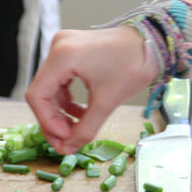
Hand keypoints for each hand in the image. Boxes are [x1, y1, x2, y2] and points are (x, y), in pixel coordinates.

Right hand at [25, 26, 158, 153]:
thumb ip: (84, 129)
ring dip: (59, 112)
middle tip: (65, 142)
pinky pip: (59, 81)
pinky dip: (66, 101)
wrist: (154, 41)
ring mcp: (62, 48)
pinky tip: (79, 113)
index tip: (64, 138)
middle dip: (52, 120)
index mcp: (62, 56)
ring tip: (74, 129)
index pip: (37, 96)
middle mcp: (57, 48)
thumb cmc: (135, 64)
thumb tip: (67, 149)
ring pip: (49, 89)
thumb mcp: (107, 101)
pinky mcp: (70, 52)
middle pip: (41, 93)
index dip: (47, 121)